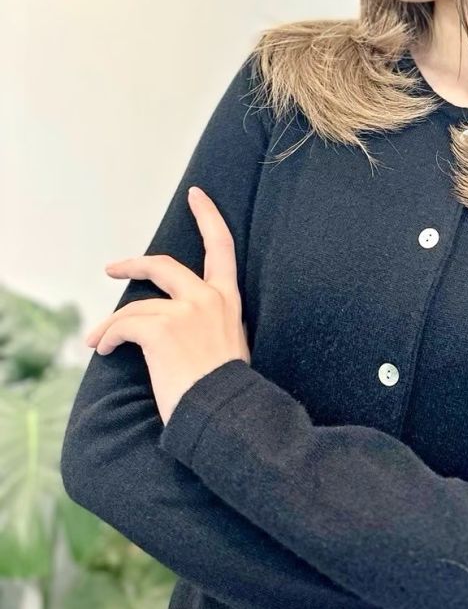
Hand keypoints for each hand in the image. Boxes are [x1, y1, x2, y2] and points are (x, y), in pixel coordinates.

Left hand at [83, 185, 251, 425]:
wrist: (224, 412)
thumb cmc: (224, 389)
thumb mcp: (227, 343)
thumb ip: (209, 321)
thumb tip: (173, 323)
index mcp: (229, 299)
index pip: (222, 246)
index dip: (208, 216)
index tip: (196, 195)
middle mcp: (209, 297)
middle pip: (163, 265)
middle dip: (133, 265)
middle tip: (112, 269)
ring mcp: (186, 311)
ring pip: (135, 307)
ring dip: (112, 325)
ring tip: (99, 343)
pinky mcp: (162, 328)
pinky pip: (124, 325)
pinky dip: (109, 337)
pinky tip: (105, 350)